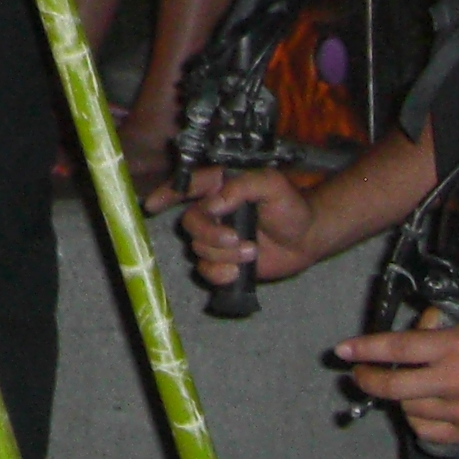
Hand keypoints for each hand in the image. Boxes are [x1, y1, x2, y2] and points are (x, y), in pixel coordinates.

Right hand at [178, 167, 315, 283]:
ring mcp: (217, 238)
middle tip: (236, 239)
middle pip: (190, 222)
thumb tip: (213, 205)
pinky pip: (206, 270)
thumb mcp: (272, 185)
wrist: (307, 239)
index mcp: (221, 187)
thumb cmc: (292, 207)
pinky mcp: (223, 261)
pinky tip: (237, 272)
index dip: (166, 194)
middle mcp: (214, 211)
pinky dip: (218, 274)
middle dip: (210, 234)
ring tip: (251, 252)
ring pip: (198, 248)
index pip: (186, 186)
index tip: (151, 206)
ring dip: (223, 255)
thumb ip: (242, 186)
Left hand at [335, 312, 458, 448]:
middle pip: (394, 386)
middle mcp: (456, 381)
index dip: (365, 350)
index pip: (397, 348)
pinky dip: (419, 420)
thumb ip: (441, 323)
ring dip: (398, 399)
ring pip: (409, 410)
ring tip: (402, 388)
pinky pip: (429, 432)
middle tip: (359, 375)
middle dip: (368, 380)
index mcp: (456, 347)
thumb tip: (411, 329)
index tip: (342, 351)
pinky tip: (422, 408)